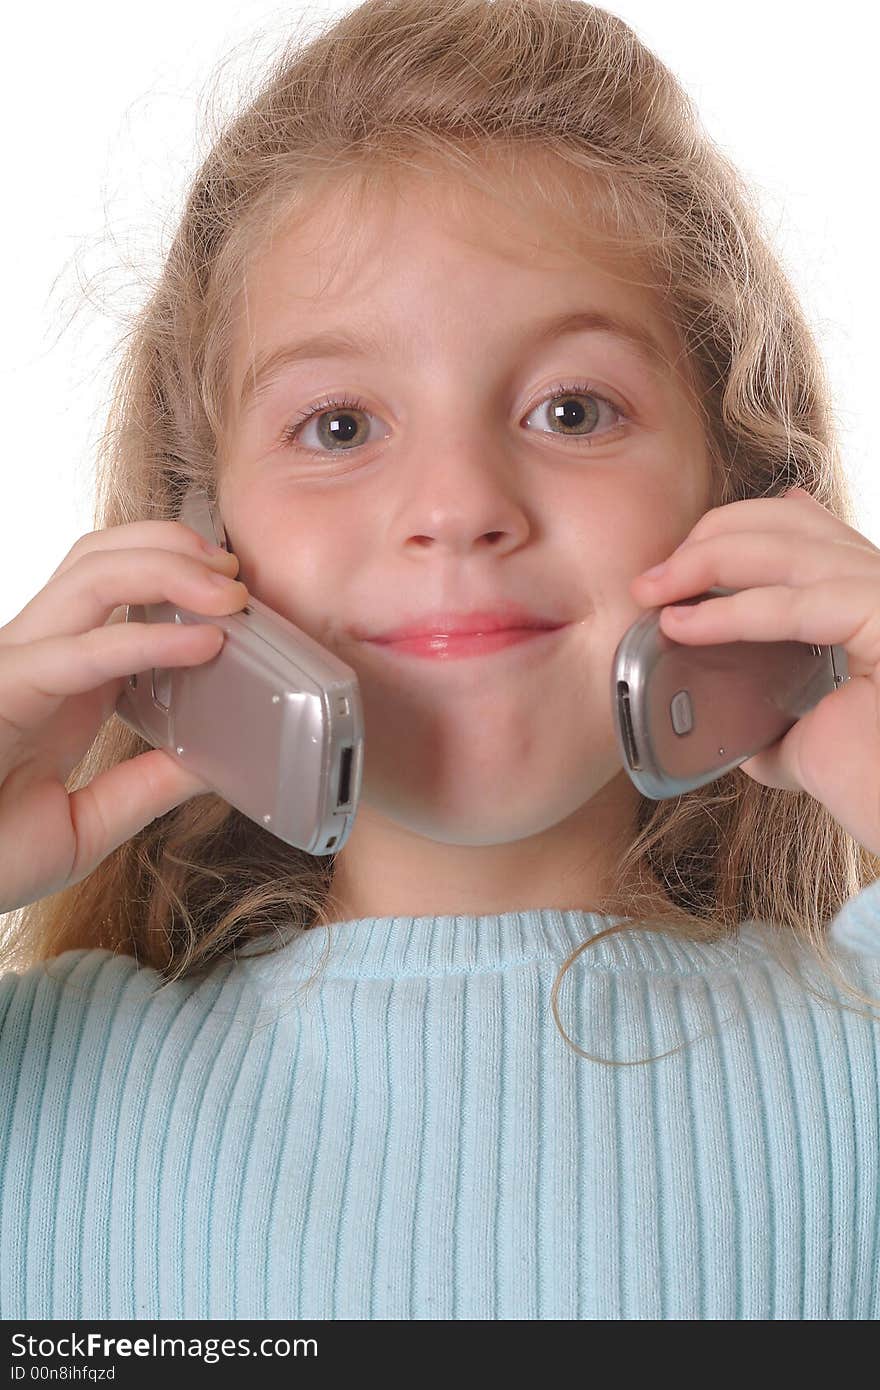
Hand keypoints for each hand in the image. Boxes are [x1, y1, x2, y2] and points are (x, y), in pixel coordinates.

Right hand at [0, 522, 248, 914]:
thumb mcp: (86, 824)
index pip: (113, 593)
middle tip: (236, 573)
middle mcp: (36, 660)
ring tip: (230, 590)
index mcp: (59, 683)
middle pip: (100, 560)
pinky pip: (80, 652)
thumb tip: (212, 766)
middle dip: (174, 547)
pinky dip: (148, 639)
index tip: (237, 594)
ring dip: (169, 568)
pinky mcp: (3, 689)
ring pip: (90, 576)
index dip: (175, 575)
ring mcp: (15, 667)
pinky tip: (203, 642)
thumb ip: (143, 788)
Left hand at [629, 487, 879, 855]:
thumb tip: (722, 716)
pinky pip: (796, 605)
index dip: (735, 528)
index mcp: (872, 600)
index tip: (679, 561)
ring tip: (654, 594)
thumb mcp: (807, 736)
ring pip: (790, 547)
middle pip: (794, 521)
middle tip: (651, 581)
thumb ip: (771, 711)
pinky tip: (682, 626)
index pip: (807, 525)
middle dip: (709, 539)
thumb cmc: (872, 787)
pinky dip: (728, 613)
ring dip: (705, 564)